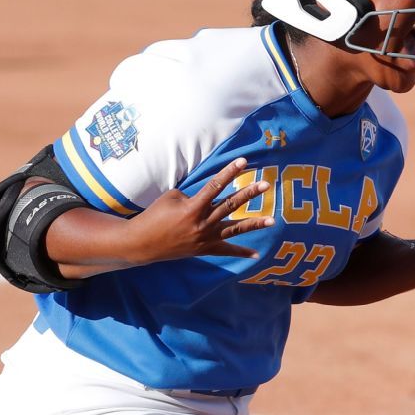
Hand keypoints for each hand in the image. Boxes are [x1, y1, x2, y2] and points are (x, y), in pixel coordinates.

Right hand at [122, 157, 274, 264]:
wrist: (142, 243)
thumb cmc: (155, 215)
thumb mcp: (172, 197)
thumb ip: (195, 195)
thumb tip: (211, 197)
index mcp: (193, 207)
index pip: (216, 185)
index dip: (230, 172)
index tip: (244, 161)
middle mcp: (203, 223)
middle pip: (230, 205)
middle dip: (249, 194)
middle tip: (265, 185)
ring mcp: (205, 238)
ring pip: (234, 229)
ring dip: (254, 224)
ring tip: (272, 220)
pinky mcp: (204, 249)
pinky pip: (226, 251)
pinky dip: (241, 252)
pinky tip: (256, 254)